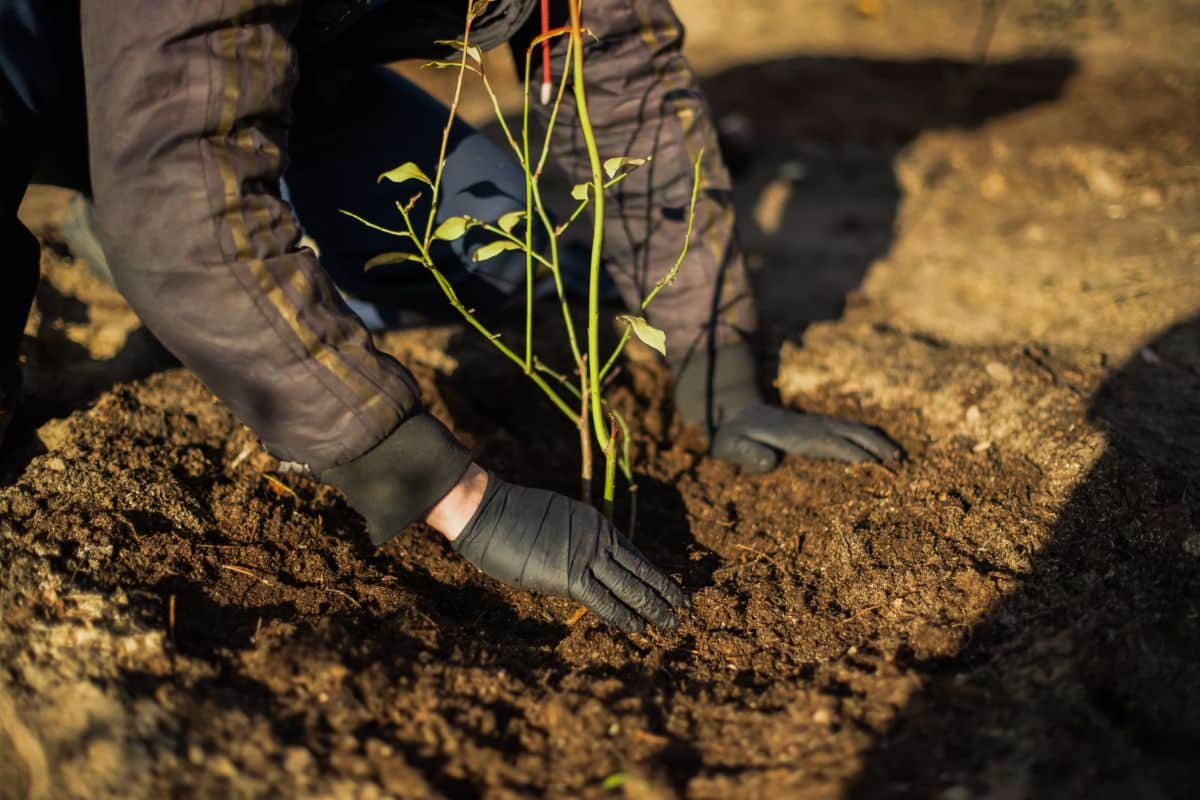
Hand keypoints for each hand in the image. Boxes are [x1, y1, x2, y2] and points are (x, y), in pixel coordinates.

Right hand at [437, 471, 687, 632]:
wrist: (486, 509)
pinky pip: (604, 601)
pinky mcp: (569, 577)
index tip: (670, 587)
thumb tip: (583, 560)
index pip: (633, 554)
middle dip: (664, 591)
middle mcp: (598, 538)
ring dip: (653, 606)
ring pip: (629, 586)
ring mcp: (586, 556)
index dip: (654, 573)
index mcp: (595, 523)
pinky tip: (639, 627)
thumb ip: (575, 539)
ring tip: (672, 622)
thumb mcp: (554, 520)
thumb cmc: (510, 515)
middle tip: (685, 608)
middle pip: (639, 569)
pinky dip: (624, 615)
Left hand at [674, 342, 901, 472]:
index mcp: (793, 435)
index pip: (828, 443)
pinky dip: (866, 437)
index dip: (851, 452)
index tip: (875, 464)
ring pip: (852, 428)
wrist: (731, 409)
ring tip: (899, 458)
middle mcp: (808, 427)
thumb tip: (769, 463)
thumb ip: (747, 454)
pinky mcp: (814, 426)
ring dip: (876, 441)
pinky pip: (846, 429)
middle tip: (901, 463)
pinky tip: (879, 448)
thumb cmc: (731, 434)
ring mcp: (813, 424)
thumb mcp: (730, 445)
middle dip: (875, 446)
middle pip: (849, 433)